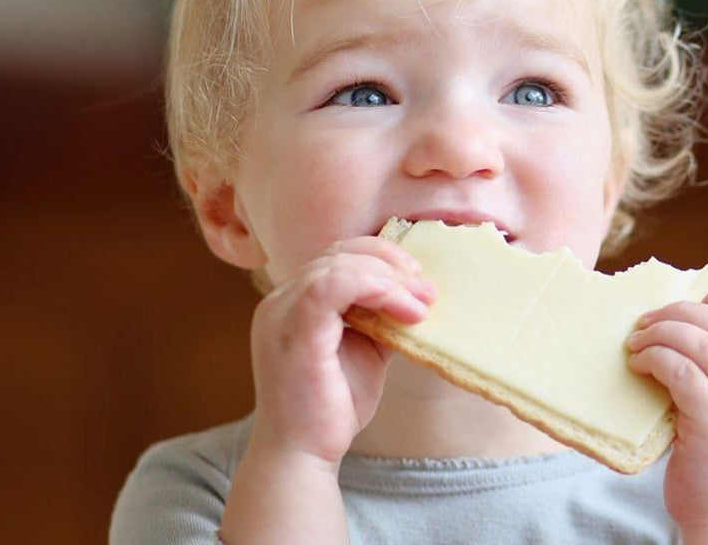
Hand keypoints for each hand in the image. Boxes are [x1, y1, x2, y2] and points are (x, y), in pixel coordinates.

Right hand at [247, 236, 433, 467]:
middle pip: (339, 253)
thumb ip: (381, 319)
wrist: (303, 455)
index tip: (419, 280)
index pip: (337, 256)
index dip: (382, 257)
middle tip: (427, 290)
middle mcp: (281, 301)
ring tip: (421, 303)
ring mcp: (281, 315)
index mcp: (294, 302)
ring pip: (337, 265)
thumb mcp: (366, 350)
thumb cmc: (331, 407)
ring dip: (389, 279)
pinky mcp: (292, 333)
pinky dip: (374, 287)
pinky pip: (329, 286)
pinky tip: (403, 309)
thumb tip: (418, 295)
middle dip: (391, 264)